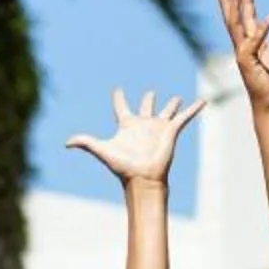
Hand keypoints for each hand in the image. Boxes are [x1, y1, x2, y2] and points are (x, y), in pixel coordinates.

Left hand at [68, 88, 205, 185]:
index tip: (117, 90)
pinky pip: (185, 117)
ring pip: (166, 111)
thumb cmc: (123, 166)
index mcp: (127, 126)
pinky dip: (194, 109)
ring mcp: (158, 127)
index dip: (119, 98)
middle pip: (146, 107)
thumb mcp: (102, 150)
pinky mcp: (171, 131)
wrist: (143, 178)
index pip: (121, 107)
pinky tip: (203, 101)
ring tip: (176, 97)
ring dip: (172, 104)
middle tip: (150, 93)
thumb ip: (85, 143)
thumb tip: (66, 143)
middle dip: (148, 99)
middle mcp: (143, 125)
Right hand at [217, 0, 268, 112]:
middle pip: (234, 21)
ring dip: (235, 9)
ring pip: (236, 27)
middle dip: (229, 3)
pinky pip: (254, 42)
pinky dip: (262, 30)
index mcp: (254, 46)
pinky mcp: (247, 63)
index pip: (246, 21)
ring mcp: (243, 55)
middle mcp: (245, 49)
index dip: (245, 4)